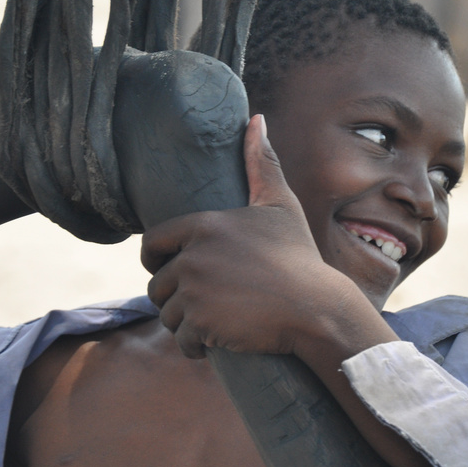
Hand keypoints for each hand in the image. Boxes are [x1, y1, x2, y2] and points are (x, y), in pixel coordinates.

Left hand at [141, 115, 352, 358]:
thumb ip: (262, 164)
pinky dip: (192, 346)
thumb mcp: (280, 206)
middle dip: (173, 298)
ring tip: (206, 324)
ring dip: (181, 324)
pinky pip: (181, 339)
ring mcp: (194, 291)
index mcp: (204, 225)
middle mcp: (192, 256)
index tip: (166, 272)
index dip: (156, 261)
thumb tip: (257, 120)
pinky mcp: (200, 324)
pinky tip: (207, 345)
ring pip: (167, 314)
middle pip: (157, 284)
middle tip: (199, 305)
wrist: (315, 307)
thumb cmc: (298, 258)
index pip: (152, 244)